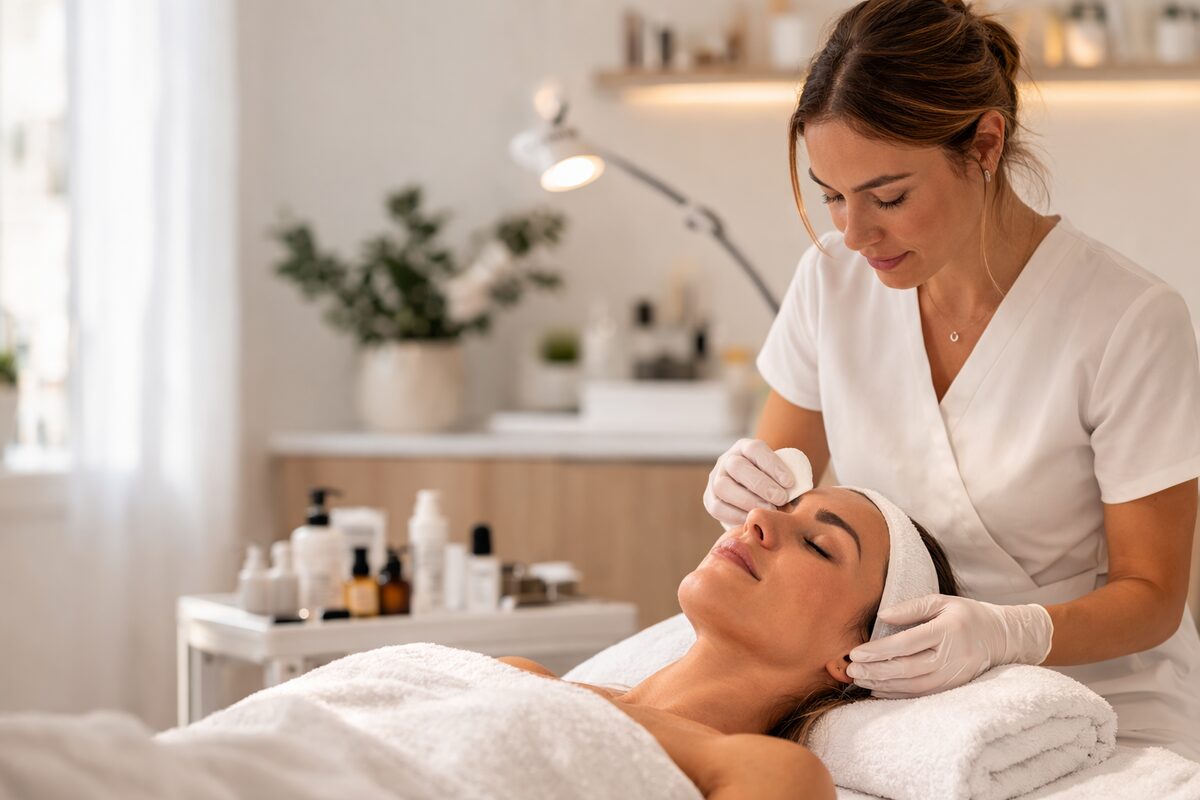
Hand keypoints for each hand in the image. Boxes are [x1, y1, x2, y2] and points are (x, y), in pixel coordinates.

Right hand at [703, 439, 794, 526]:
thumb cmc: (773, 484)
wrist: (753, 497)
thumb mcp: (778, 475)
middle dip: (760, 484)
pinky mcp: (710, 499)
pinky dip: (736, 515)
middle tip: (780, 499)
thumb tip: (800, 491)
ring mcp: (715, 479)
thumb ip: (785, 479)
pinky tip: (753, 519)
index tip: (790, 483)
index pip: (755, 449)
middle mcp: (727, 460)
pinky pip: (718, 507)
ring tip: (768, 510)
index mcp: (744, 448)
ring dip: (748, 500)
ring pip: (723, 486)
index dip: (773, 465)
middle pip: (737, 467)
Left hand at [845, 594, 1053, 697]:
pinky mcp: (953, 687)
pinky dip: (898, 694)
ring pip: (912, 686)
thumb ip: (911, 607)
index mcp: (947, 631)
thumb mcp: (942, 601)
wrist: (1001, 638)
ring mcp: (953, 675)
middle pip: (907, 668)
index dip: (879, 650)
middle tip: (851, 670)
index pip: (906, 643)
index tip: (856, 652)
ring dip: (883, 685)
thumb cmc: (966, 615)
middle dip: (875, 671)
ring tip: (860, 679)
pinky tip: (878, 690)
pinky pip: (921, 694)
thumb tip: (882, 615)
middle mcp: (951, 657)